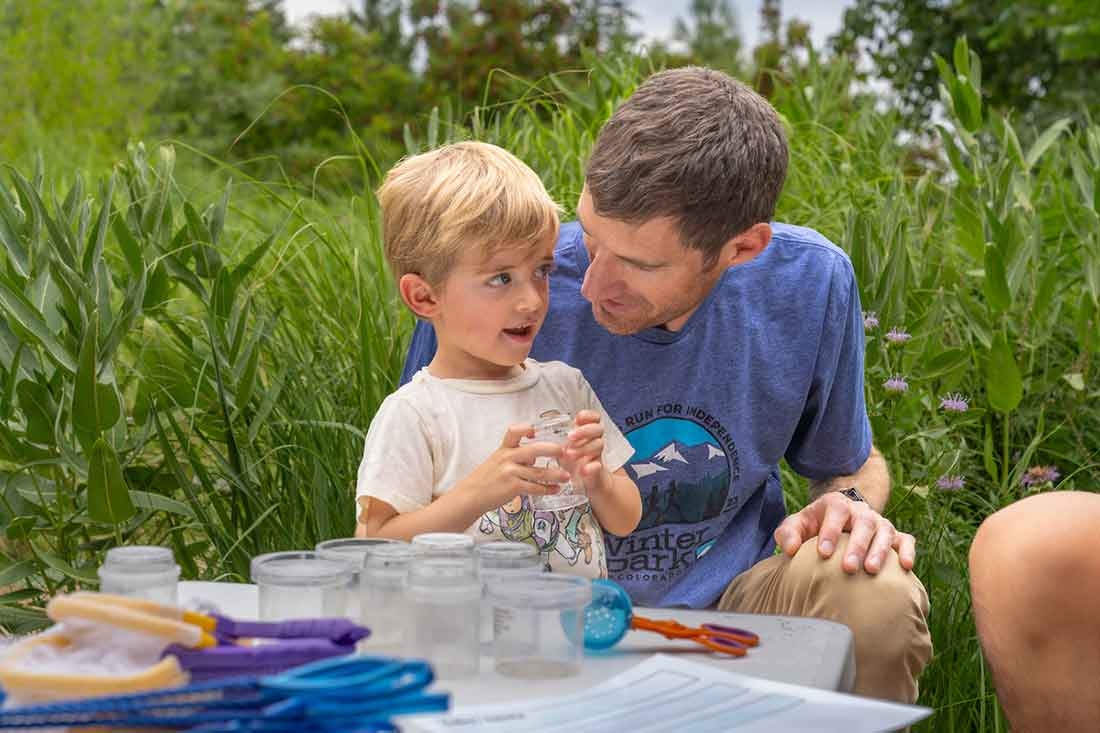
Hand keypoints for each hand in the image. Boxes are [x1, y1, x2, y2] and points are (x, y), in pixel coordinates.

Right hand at [456, 424, 569, 511]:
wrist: (471, 495)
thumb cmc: (485, 478)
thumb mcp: (497, 460)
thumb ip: (516, 456)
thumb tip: (535, 457)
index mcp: (504, 449)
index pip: (514, 431)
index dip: (526, 429)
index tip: (535, 432)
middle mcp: (507, 458)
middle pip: (534, 450)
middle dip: (552, 450)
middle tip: (564, 452)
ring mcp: (510, 473)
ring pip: (539, 472)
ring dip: (555, 475)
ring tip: (566, 476)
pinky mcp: (513, 487)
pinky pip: (535, 488)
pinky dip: (547, 489)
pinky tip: (555, 489)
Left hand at [562, 410, 613, 492]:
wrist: (585, 481)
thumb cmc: (572, 460)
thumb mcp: (563, 446)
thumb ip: (556, 437)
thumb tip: (534, 431)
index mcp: (586, 432)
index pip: (594, 417)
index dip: (588, 415)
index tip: (577, 419)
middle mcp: (594, 440)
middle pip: (597, 429)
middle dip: (584, 431)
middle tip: (570, 437)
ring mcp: (597, 454)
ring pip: (598, 445)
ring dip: (584, 448)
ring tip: (569, 455)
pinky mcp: (598, 469)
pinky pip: (599, 465)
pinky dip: (591, 467)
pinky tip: (583, 470)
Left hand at [773, 491, 916, 573]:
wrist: (839, 519)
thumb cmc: (814, 526)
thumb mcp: (797, 524)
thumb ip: (788, 533)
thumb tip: (790, 549)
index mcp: (837, 504)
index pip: (837, 511)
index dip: (831, 531)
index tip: (823, 553)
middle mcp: (861, 511)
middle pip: (864, 522)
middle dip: (857, 545)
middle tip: (848, 568)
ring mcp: (879, 523)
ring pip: (885, 532)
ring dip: (880, 550)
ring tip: (871, 570)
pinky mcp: (894, 535)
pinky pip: (905, 540)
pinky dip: (907, 551)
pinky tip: (905, 567)